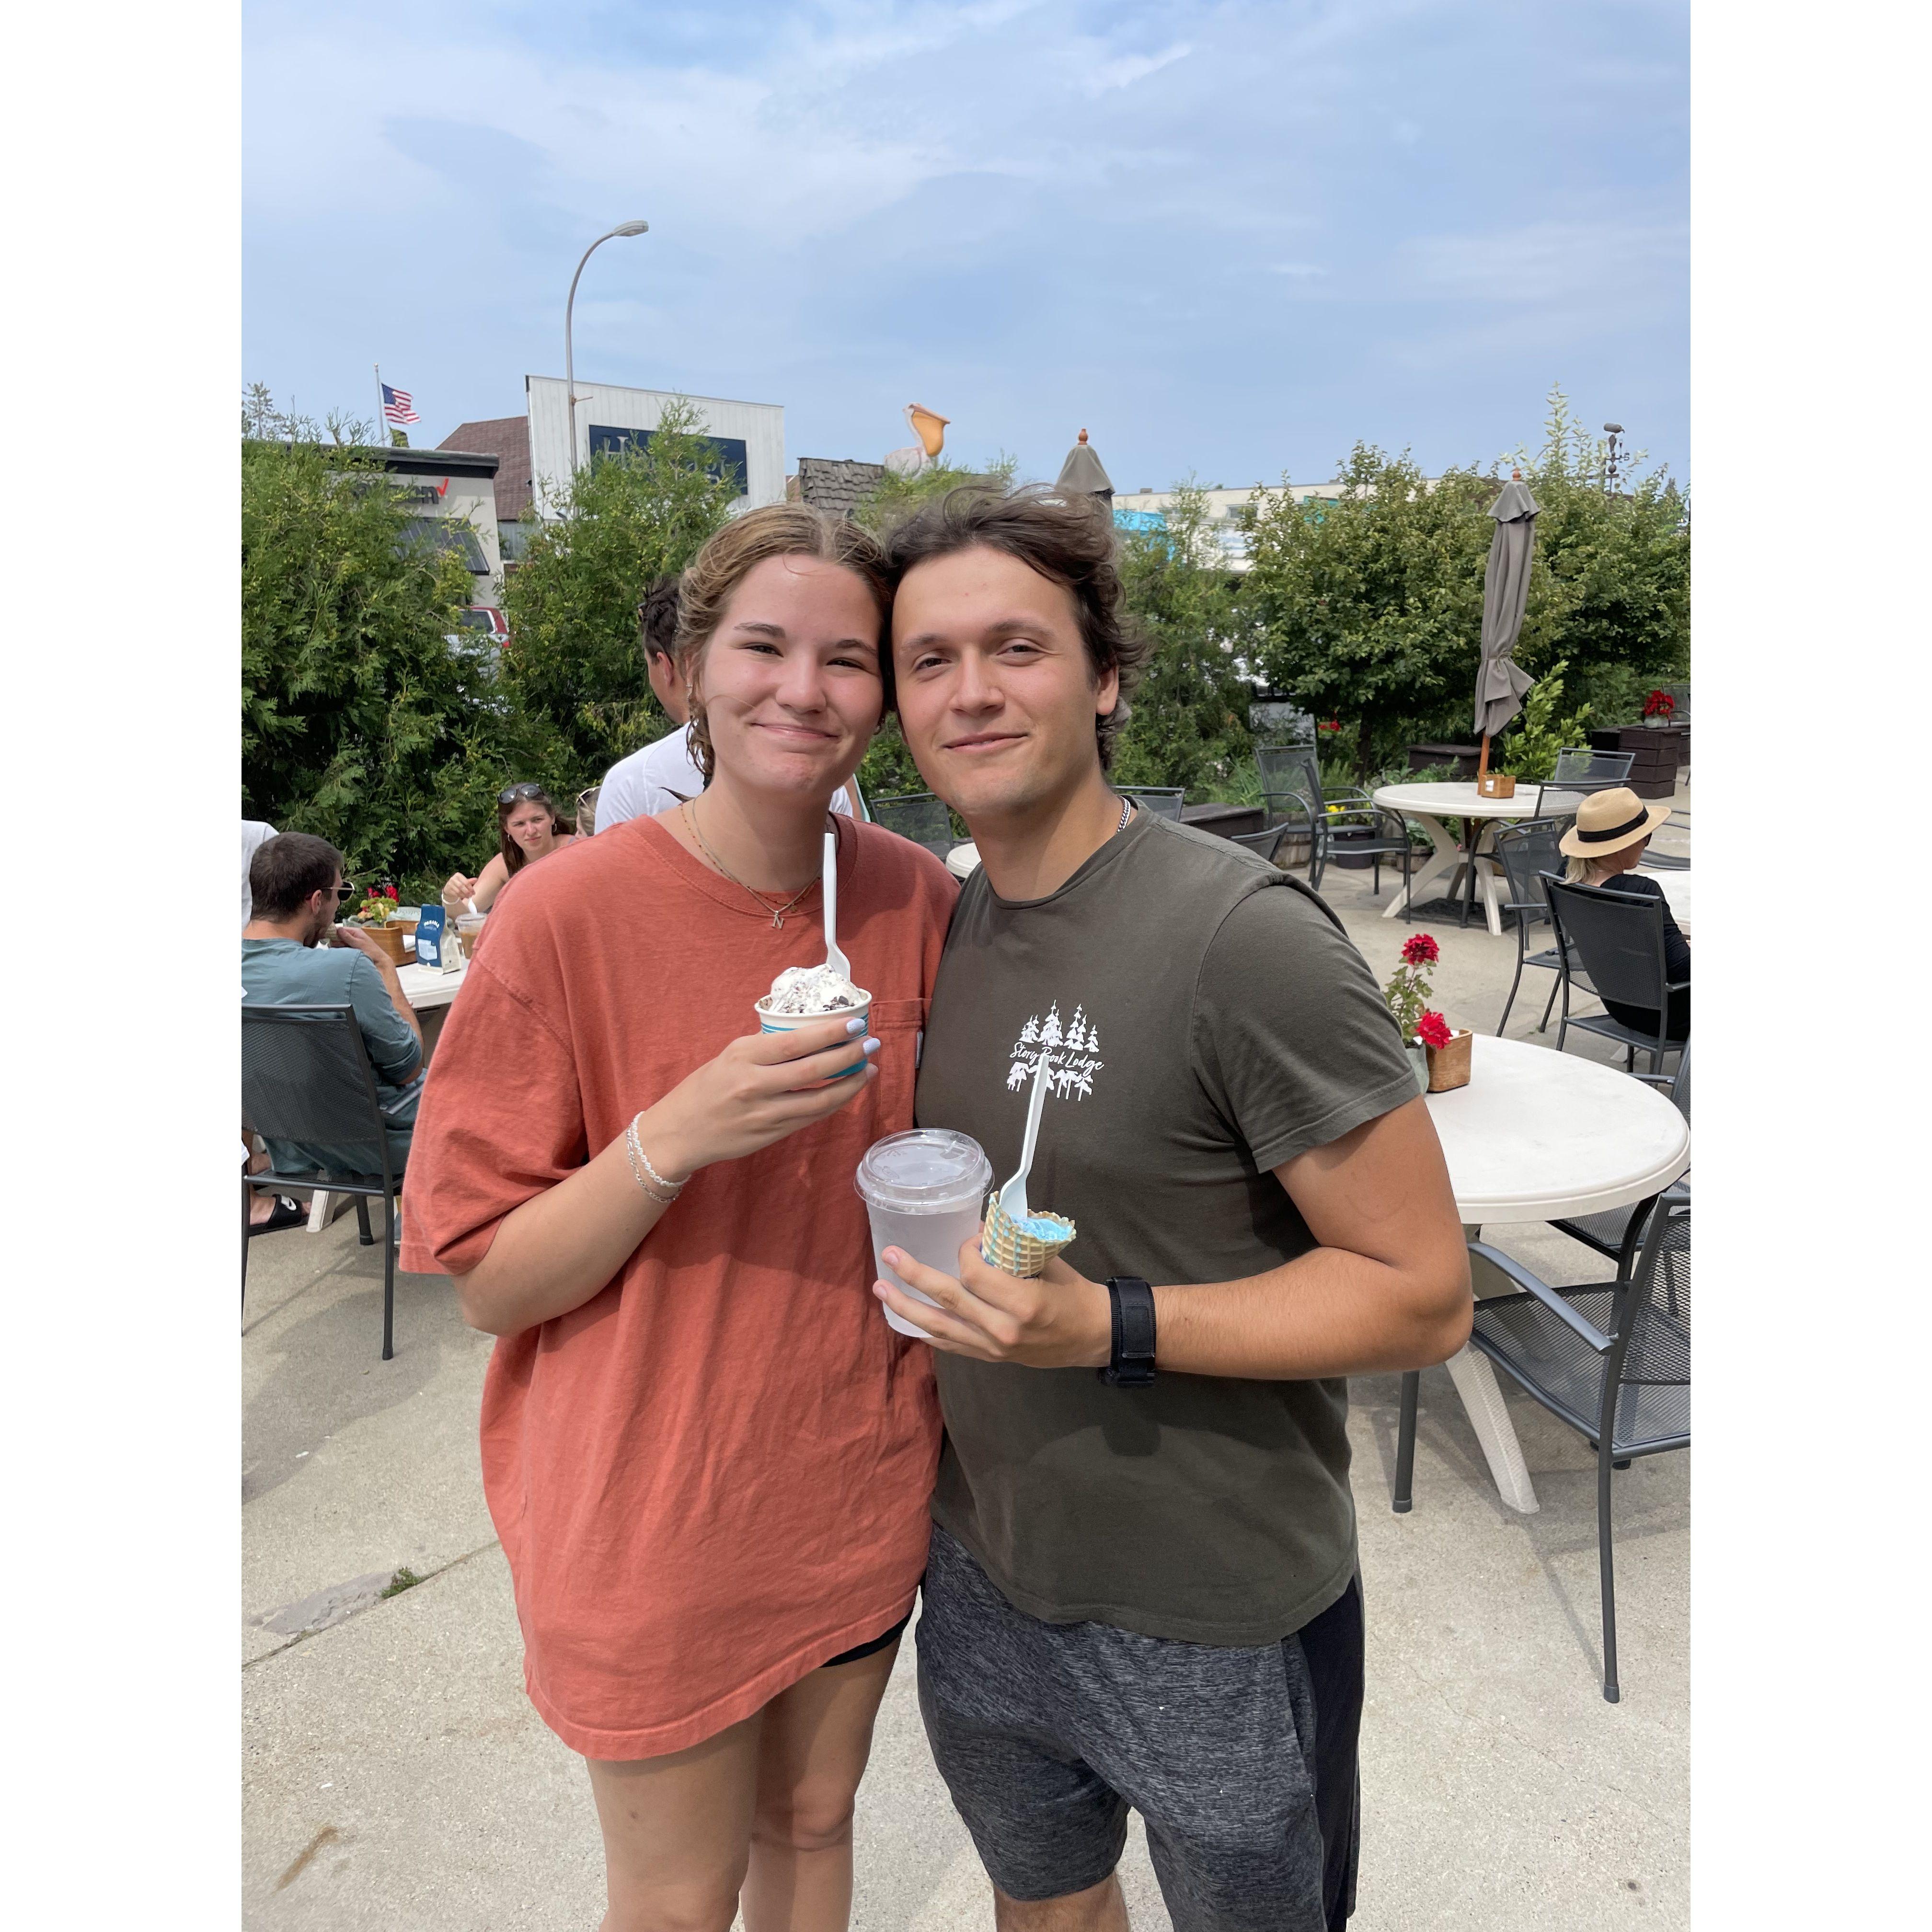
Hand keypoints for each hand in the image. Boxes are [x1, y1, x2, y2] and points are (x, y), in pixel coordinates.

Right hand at [332, 924, 383, 961]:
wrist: (379, 961)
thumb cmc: (372, 951)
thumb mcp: (359, 944)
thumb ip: (348, 937)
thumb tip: (338, 929)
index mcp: (355, 932)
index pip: (341, 929)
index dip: (333, 932)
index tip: (325, 935)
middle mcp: (353, 936)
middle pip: (339, 936)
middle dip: (333, 940)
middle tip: (327, 944)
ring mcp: (352, 943)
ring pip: (340, 943)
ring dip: (335, 946)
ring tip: (331, 948)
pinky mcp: (352, 949)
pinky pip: (343, 948)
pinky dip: (339, 950)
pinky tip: (335, 953)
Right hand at [442, 873, 475, 904]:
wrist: (449, 887)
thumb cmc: (459, 883)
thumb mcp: (464, 881)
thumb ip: (470, 881)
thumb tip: (476, 879)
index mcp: (458, 875)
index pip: (466, 882)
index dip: (470, 888)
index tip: (474, 892)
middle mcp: (453, 879)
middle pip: (461, 886)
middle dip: (467, 892)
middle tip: (471, 895)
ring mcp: (449, 884)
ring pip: (458, 891)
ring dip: (464, 895)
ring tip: (468, 896)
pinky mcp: (448, 889)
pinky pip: (455, 894)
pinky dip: (460, 896)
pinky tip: (463, 897)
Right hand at [639, 1015, 879, 1181]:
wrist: (680, 1133)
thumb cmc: (704, 1088)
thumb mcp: (729, 1057)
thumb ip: (764, 1048)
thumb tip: (808, 1036)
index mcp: (743, 1057)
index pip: (795, 1043)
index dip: (829, 1034)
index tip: (855, 1024)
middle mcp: (754, 1085)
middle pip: (813, 1071)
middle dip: (849, 1056)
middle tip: (872, 1044)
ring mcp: (765, 1114)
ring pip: (819, 1100)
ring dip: (850, 1085)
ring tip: (869, 1070)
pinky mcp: (771, 1135)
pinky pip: (811, 1118)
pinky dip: (833, 1104)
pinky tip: (847, 1092)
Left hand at [875, 1243, 1112, 1368]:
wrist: (1094, 1337)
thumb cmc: (1075, 1294)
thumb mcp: (1050, 1262)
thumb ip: (1013, 1246)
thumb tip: (978, 1226)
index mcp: (1022, 1304)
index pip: (974, 1274)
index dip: (966, 1250)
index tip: (974, 1240)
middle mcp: (1003, 1330)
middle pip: (948, 1300)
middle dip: (914, 1276)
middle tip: (889, 1256)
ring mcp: (994, 1349)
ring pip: (939, 1328)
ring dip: (906, 1307)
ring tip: (881, 1289)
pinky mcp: (990, 1359)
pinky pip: (950, 1345)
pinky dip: (926, 1332)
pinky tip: (905, 1319)